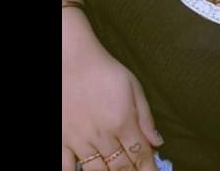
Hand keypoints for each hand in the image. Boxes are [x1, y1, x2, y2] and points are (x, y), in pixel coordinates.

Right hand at [63, 25, 162, 170]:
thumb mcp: (133, 87)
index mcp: (122, 122)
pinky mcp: (61, 140)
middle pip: (121, 167)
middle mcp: (102, 135)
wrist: (72, 60)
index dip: (149, 168)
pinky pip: (67, 167)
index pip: (140, 154)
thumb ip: (145, 117)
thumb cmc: (103, 70)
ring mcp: (79, 140)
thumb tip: (157, 142)